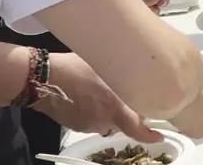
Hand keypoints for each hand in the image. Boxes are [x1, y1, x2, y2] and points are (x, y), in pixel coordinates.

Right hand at [34, 53, 160, 142]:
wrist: (43, 79)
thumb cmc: (76, 67)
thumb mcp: (106, 67)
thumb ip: (124, 80)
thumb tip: (137, 81)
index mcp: (114, 107)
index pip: (136, 128)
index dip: (148, 135)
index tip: (158, 136)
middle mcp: (102, 120)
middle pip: (123, 122)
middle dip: (126, 111)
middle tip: (122, 93)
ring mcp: (88, 124)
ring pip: (107, 121)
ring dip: (109, 110)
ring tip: (101, 90)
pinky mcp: (76, 125)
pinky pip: (93, 121)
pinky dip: (95, 111)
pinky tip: (88, 95)